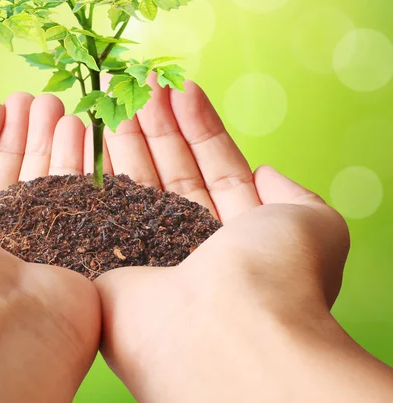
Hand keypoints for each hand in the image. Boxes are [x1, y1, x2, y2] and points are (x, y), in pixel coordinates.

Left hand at [0, 94, 99, 402]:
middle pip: (9, 177)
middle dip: (20, 134)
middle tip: (33, 98)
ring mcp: (36, 251)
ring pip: (44, 182)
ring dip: (49, 139)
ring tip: (55, 103)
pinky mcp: (75, 254)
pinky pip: (76, 197)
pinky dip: (77, 161)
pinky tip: (78, 128)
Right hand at [94, 75, 351, 401]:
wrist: (225, 329)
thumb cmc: (278, 276)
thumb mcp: (314, 224)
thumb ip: (296, 195)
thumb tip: (269, 172)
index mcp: (240, 236)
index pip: (217, 168)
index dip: (200, 127)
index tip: (183, 87)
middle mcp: (193, 244)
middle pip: (173, 169)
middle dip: (159, 122)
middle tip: (141, 81)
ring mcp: (149, 251)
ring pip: (138, 181)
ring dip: (131, 132)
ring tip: (120, 89)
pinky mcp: (109, 260)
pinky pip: (105, 202)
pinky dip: (99, 163)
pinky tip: (97, 126)